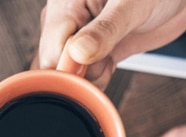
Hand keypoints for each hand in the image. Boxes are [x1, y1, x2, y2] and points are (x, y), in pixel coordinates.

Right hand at [32, 0, 185, 88]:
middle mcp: (67, 20)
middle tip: (104, 62)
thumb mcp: (134, 4)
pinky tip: (109, 64)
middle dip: (78, 74)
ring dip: (89, 78)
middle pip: (54, 63)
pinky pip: (83, 76)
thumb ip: (106, 29)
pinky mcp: (91, 52)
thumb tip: (77, 53)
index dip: (66, 66)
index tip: (87, 72)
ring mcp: (77, 38)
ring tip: (109, 58)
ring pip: (68, 72)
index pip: (51, 47)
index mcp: (67, 3)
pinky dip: (96, 79)